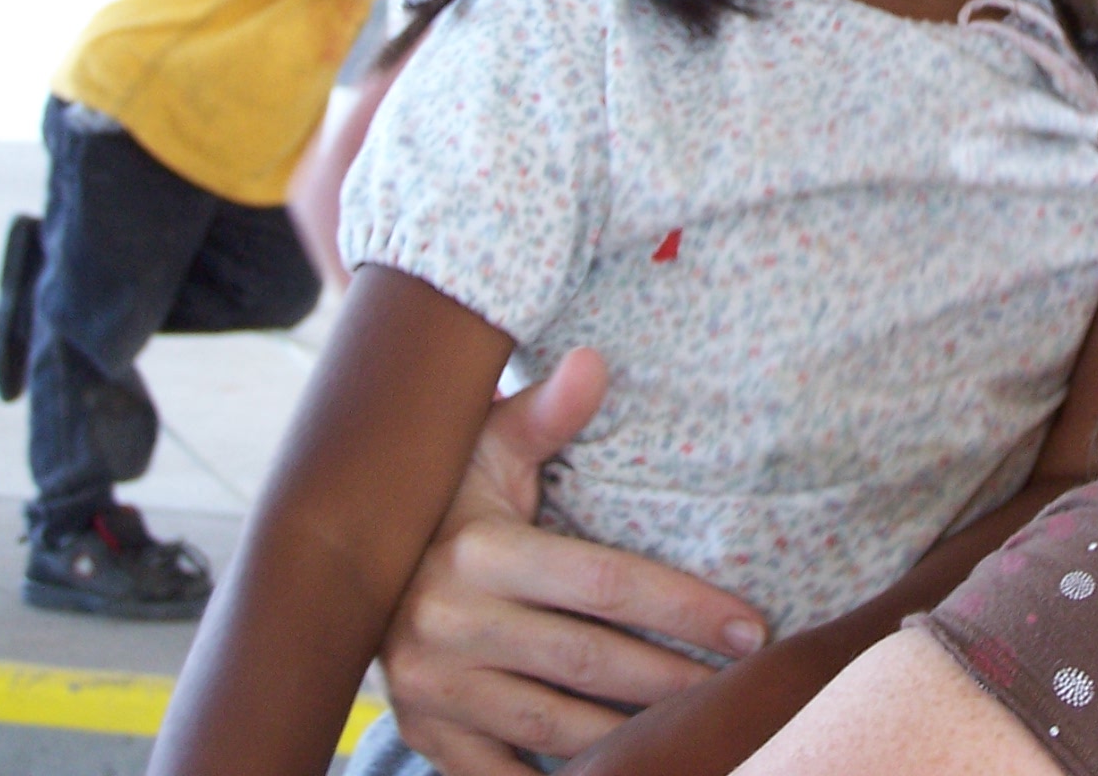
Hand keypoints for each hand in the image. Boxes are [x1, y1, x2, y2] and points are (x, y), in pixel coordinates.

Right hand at [379, 349, 768, 775]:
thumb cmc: (450, 497)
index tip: (751, 627)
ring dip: (633, 730)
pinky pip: (503, 774)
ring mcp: (432, 690)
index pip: (605, 585)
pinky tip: (621, 765)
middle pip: (592, 662)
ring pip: (558, 724)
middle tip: (743, 682)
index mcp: (476, 552)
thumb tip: (593, 362)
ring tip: (696, 721)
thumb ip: (546, 415)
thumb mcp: (487, 447)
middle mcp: (447, 625)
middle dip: (676, 677)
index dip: (685, 607)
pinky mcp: (424, 735)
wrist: (347, 561)